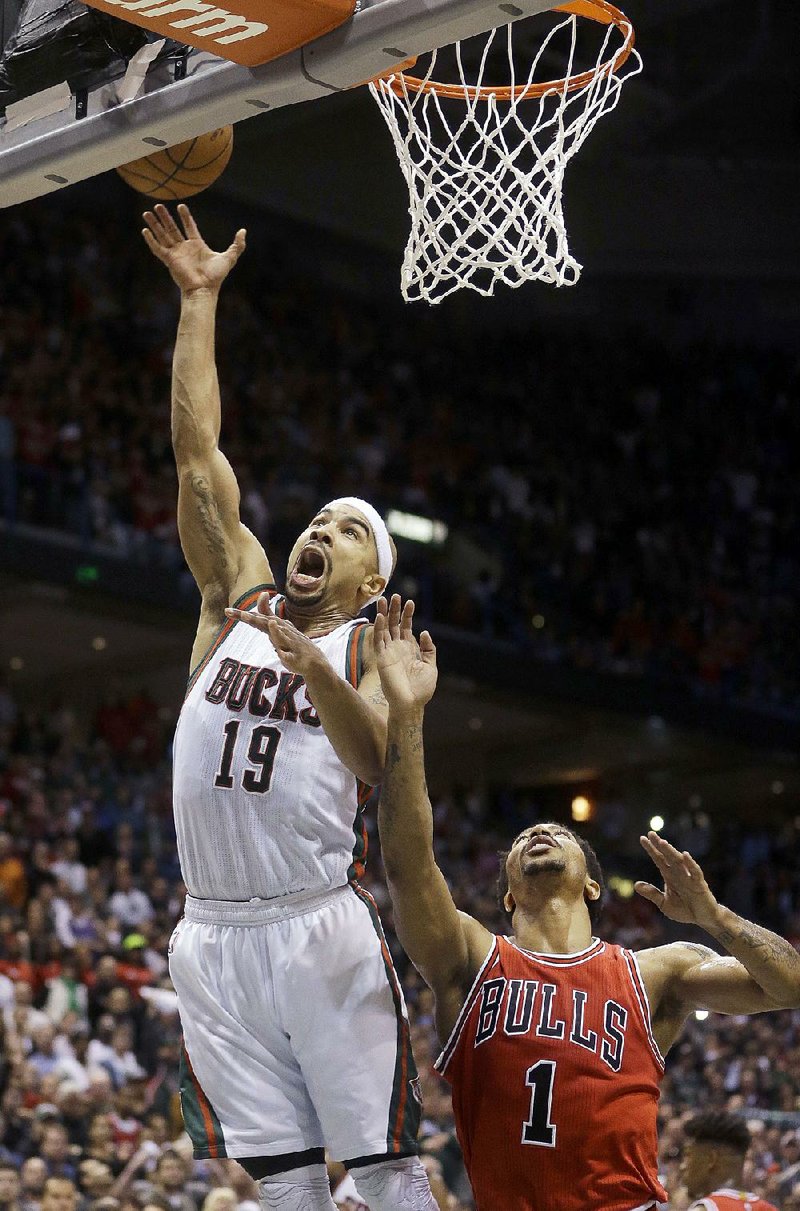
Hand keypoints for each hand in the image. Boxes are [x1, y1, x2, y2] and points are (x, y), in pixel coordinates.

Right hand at [142, 203, 244, 293]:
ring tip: (147, 212)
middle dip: (166, 217)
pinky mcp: (169, 260)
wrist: (204, 289)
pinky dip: (150, 240)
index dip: (185, 217)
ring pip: (163, 235)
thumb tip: (243, 231)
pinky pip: (157, 248)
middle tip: (158, 205)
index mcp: (197, 245)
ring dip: (155, 224)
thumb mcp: (229, 257)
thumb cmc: (216, 276)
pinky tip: (144, 230)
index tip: (181, 206)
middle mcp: (184, 248)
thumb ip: (237, 245)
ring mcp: (176, 253)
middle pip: (172, 229)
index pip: (189, 227)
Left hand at [225, 594, 325, 675]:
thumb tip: (262, 594)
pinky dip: (286, 655)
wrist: (315, 661)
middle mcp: (283, 632)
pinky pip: (290, 657)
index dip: (242, 615)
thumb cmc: (294, 643)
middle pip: (266, 624)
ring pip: (279, 637)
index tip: (226, 611)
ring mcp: (290, 644)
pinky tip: (281, 652)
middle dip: (254, 620)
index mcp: (276, 626)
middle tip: (241, 615)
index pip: (258, 618)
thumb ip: (267, 613)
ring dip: (272, 631)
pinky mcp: (296, 658)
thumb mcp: (277, 628)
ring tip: (264, 627)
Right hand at [374, 594, 436, 710]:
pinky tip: (379, 617)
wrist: (411, 704)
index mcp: (409, 650)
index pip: (406, 627)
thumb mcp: (431, 666)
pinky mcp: (382, 659)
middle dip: (394, 610)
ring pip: (384, 629)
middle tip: (395, 595)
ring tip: (384, 599)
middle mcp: (397, 649)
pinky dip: (378, 629)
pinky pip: (378, 641)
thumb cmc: (422, 689)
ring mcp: (388, 653)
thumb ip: (429, 649)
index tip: (410, 602)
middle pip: (394, 624)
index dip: (407, 615)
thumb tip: (424, 632)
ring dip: (383, 614)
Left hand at [635, 831, 720, 928]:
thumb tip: (636, 885)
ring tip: (662, 843)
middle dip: (660, 845)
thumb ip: (652, 894)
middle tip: (651, 833)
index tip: (642, 838)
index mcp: (670, 876)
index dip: (651, 849)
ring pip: (679, 862)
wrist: (703, 920)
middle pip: (668, 857)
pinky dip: (691, 864)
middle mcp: (679, 874)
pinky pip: (695, 873)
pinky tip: (685, 856)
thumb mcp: (664, 904)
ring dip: (671, 852)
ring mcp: (689, 878)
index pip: (659, 859)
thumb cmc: (685, 910)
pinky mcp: (700, 885)